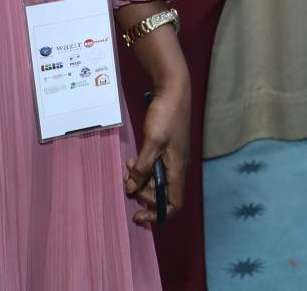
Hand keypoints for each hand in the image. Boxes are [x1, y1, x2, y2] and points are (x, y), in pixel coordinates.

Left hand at [124, 77, 189, 225]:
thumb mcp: (152, 142)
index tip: (137, 216)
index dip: (156, 215)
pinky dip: (142, 170)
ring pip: (156, 182)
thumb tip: (132, 189)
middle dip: (143, 195)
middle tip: (127, 184)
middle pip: (162, 195)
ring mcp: (172, 159)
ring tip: (127, 170)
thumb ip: (142, 167)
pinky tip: (132, 161)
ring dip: (140, 181)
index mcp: (178, 169)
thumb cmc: (167, 116)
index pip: (173, 205)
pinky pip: (155, 169)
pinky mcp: (167, 150)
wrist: (174, 91)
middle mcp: (177, 168)